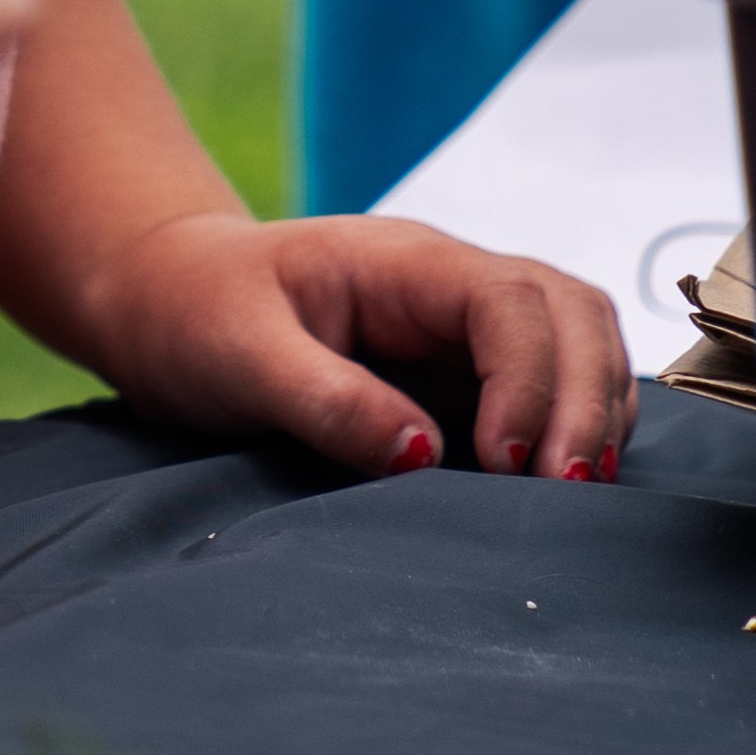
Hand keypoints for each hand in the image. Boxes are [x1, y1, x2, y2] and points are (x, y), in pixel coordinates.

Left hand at [50, 209, 638, 485]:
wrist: (162, 299)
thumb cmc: (192, 310)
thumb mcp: (239, 352)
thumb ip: (326, 398)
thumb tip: (421, 453)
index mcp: (404, 262)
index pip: (509, 302)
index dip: (529, 381)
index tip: (509, 464)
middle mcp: (448, 284)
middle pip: (568, 311)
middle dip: (585, 396)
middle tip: (572, 490)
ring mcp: (458, 324)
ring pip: (574, 339)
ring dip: (593, 407)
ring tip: (579, 491)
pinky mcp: (456, 369)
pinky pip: (545, 379)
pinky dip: (571, 420)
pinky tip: (559, 477)